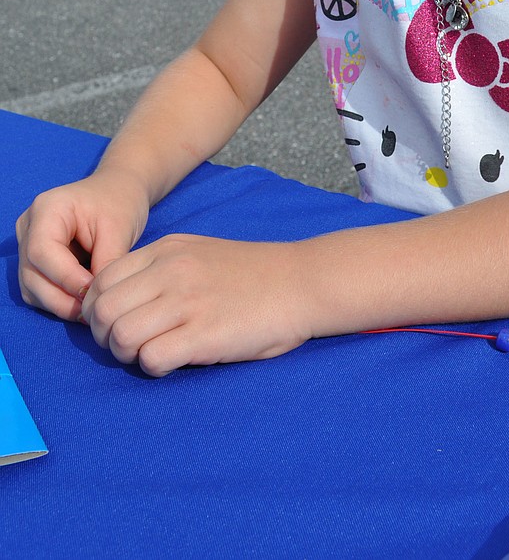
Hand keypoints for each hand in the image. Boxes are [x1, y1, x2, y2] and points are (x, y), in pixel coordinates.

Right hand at [16, 169, 149, 321]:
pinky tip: (84, 303)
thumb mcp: (119, 229)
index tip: (94, 292)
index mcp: (47, 209)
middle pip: (32, 274)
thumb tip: (97, 300)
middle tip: (93, 310)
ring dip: (60, 304)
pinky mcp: (34, 262)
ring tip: (91, 309)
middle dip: (63, 298)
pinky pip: (39, 291)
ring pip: (32, 288)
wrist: (119, 192)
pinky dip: (59, 301)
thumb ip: (106, 263)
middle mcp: (29, 227)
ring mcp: (27, 245)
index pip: (42, 252)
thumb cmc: (120, 203)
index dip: (66, 278)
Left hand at [80, 235, 309, 375]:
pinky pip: (151, 358)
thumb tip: (121, 303)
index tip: (118, 323)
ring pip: (120, 335)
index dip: (98, 310)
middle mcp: (171, 271)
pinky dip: (154, 367)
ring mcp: (188, 301)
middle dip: (105, 336)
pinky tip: (175, 361)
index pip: (101, 281)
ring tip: (152, 353)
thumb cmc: (252, 275)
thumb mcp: (199, 254)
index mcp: (167, 250)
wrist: (302, 282)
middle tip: (129, 345)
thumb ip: (159, 270)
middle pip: (102, 310)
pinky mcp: (205, 334)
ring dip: (128, 354)